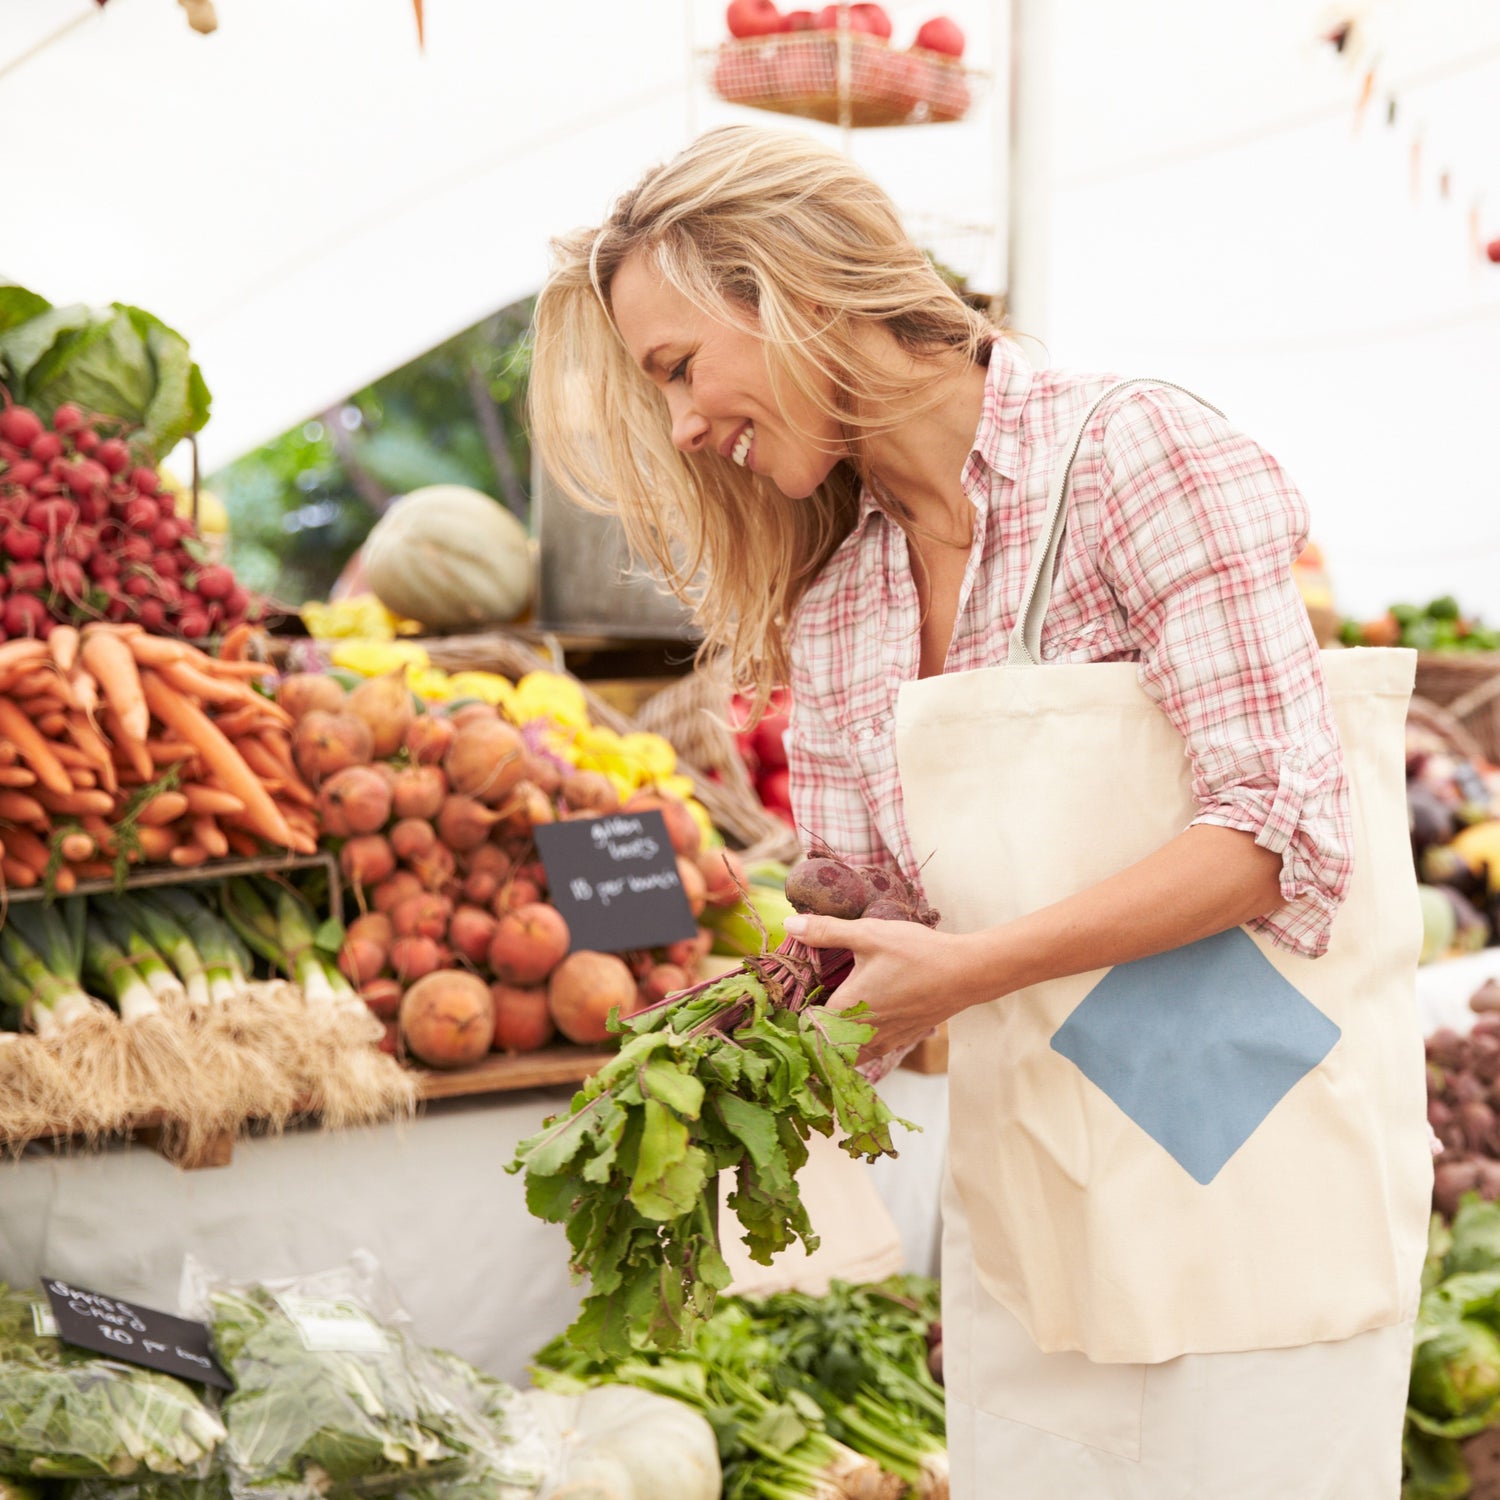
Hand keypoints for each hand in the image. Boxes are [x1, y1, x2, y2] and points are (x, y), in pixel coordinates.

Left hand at [784, 912, 979, 1062]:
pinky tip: (858, 1021)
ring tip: (827, 1019)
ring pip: (847, 1055)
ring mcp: (884, 1041)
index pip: (806, 1028)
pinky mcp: (901, 1040)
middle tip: (803, 1012)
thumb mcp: (868, 934)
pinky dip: (856, 1045)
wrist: (966, 973)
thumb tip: (789, 924)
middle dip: (811, 1034)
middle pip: (823, 1047)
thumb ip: (826, 930)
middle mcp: (863, 1033)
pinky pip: (869, 1053)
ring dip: (834, 1043)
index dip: (793, 1019)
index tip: (785, 1007)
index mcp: (848, 1009)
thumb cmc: (917, 953)